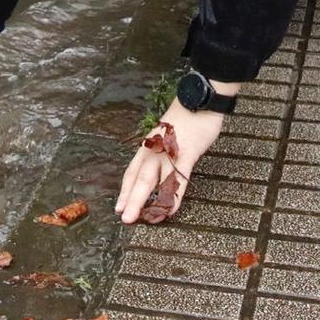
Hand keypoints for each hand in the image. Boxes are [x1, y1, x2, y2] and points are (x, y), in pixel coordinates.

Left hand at [115, 100, 224, 224]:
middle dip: (130, 200)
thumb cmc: (186, 118)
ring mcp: (167, 152)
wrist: (200, 100)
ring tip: (137, 218)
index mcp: (148, 146)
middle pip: (138, 178)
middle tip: (124, 218)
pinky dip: (173, 195)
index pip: (132, 171)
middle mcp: (153, 150)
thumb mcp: (167, 136)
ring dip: (143, 200)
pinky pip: (177, 178)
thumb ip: (162, 152)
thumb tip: (160, 169)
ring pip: (151, 180)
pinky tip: (170, 210)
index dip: (125, 190)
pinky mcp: (185, 154)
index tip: (119, 206)